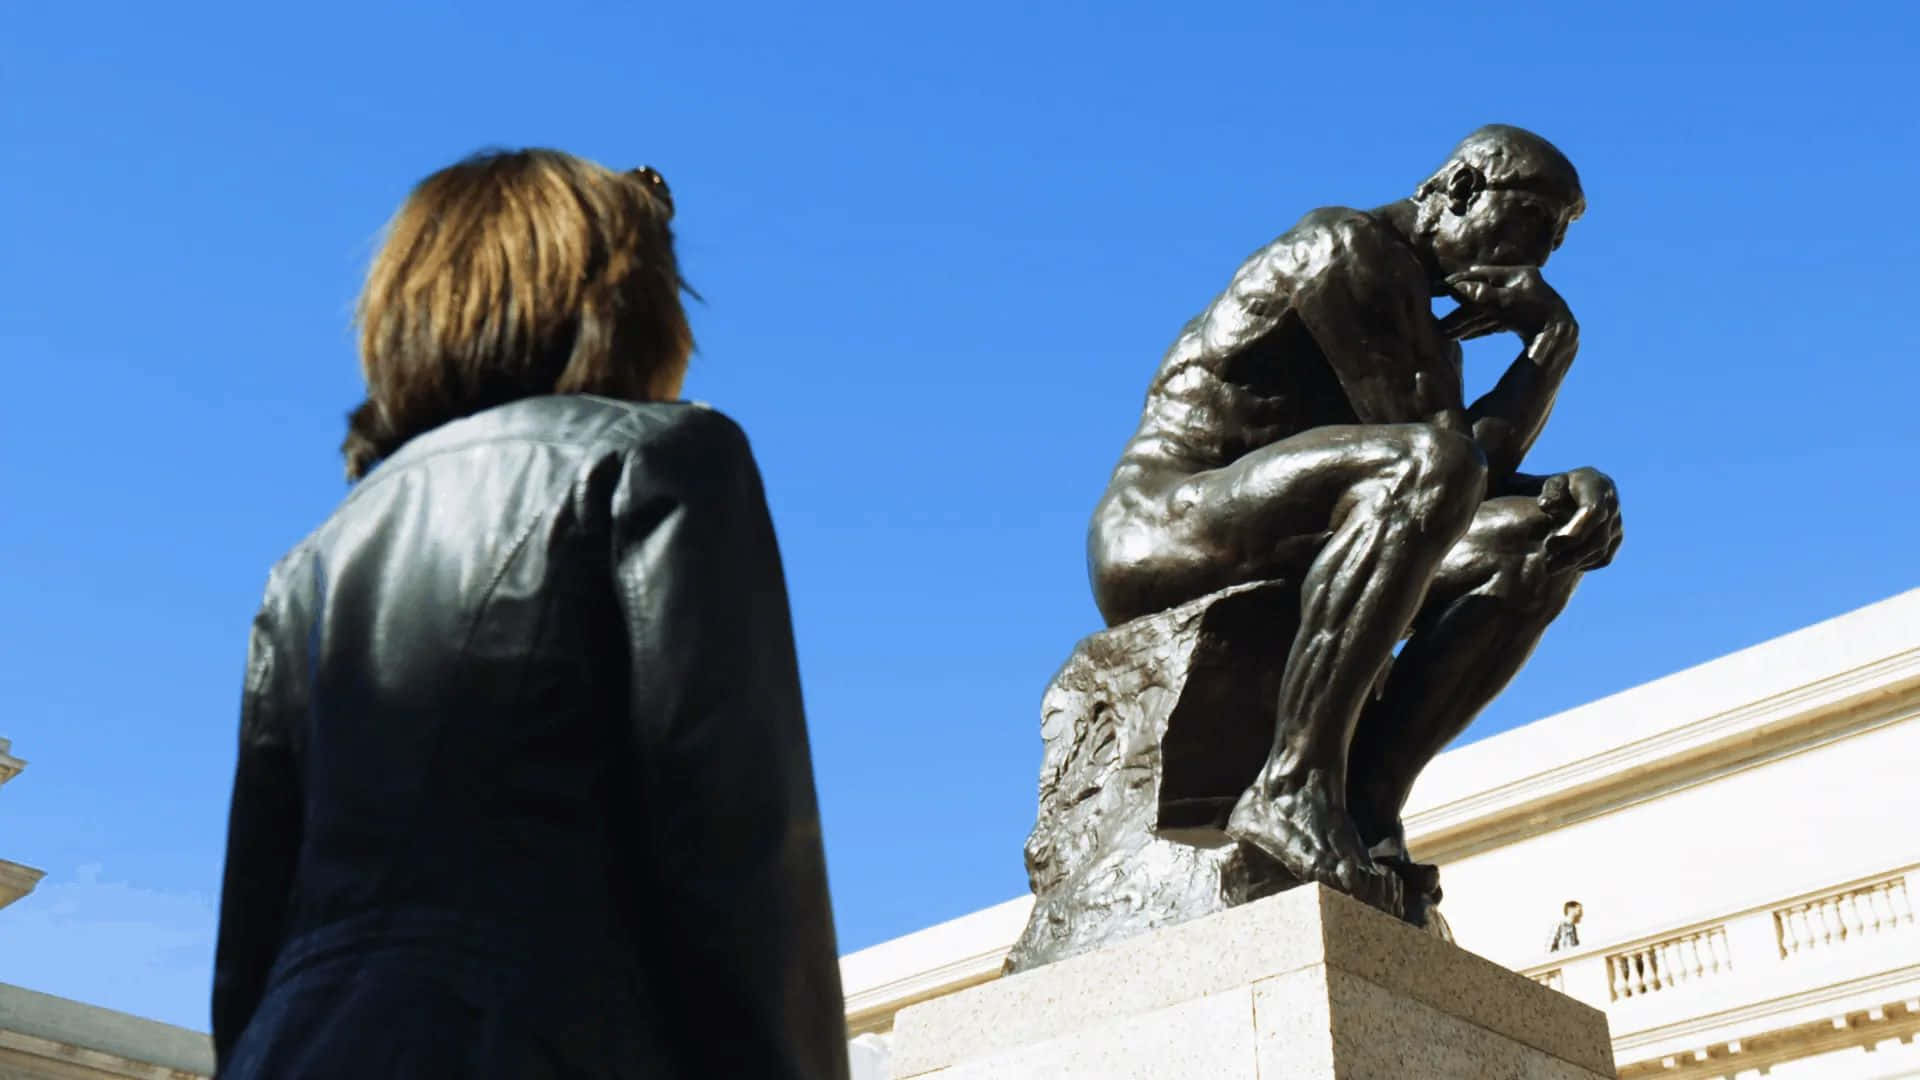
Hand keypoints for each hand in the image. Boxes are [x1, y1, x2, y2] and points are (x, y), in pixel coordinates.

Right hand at [1440, 265, 1574, 343]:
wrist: (1561, 338)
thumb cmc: (1534, 316)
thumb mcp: (1504, 304)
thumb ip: (1481, 295)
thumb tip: (1455, 288)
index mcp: (1518, 275)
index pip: (1480, 276)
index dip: (1458, 283)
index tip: (1437, 288)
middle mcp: (1521, 285)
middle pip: (1481, 296)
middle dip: (1459, 311)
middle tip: (1438, 320)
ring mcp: (1523, 302)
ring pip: (1487, 310)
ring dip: (1466, 322)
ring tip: (1446, 334)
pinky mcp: (1525, 319)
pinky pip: (1496, 321)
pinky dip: (1480, 328)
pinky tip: (1464, 337)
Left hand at [1537, 467, 1621, 573]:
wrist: (1583, 490)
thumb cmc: (1562, 488)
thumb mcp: (1553, 485)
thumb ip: (1550, 493)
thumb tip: (1546, 505)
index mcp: (1598, 488)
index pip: (1593, 513)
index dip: (1573, 532)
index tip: (1548, 545)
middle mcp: (1612, 506)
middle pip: (1598, 538)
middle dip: (1571, 555)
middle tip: (1546, 565)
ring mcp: (1617, 523)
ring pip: (1602, 551)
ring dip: (1576, 562)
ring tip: (1550, 567)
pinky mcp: (1617, 538)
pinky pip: (1605, 558)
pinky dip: (1586, 564)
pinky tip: (1565, 566)